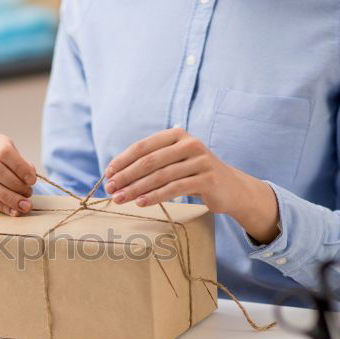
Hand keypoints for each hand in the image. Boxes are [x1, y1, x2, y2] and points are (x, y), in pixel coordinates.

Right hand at [0, 134, 37, 216]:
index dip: (20, 167)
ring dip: (9, 197)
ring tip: (23, 205)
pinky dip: (2, 206)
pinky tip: (13, 211)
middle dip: (15, 184)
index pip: (5, 151)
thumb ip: (25, 168)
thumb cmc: (8, 165)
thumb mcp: (18, 161)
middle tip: (28, 194)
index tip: (32, 180)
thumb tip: (28, 180)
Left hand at [103, 128, 280, 243]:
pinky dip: (155, 196)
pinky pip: (175, 188)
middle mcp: (189, 143)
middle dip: (126, 176)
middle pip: (149, 161)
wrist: (231, 188)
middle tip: (111, 190)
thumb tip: (115, 174)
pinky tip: (141, 203)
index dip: (123, 160)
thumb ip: (151, 162)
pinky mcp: (207, 178)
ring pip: (160, 176)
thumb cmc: (194, 175)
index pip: (143, 146)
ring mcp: (200, 160)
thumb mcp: (174, 162)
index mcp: (177, 135)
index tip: (108, 174)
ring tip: (120, 199)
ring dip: (136, 189)